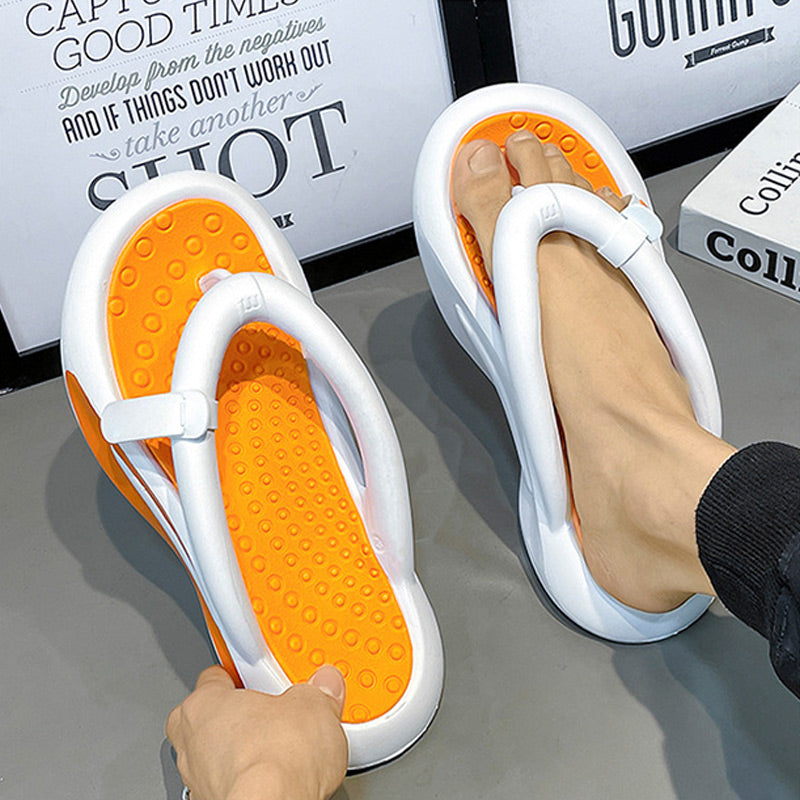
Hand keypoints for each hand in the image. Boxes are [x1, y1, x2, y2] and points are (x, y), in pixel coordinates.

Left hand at [166, 665, 347, 799]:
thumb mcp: (314, 706)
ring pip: (218, 753)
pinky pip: (229, 782)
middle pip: (213, 717)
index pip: (217, 676)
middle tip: (275, 713)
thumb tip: (324, 686)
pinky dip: (248, 780)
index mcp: (203, 704)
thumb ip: (316, 690)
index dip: (246, 675)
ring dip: (243, 751)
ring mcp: (198, 779)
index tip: (266, 677)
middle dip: (242, 715)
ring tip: (280, 750)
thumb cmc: (275, 761)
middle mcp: (191, 741)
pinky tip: (276, 779)